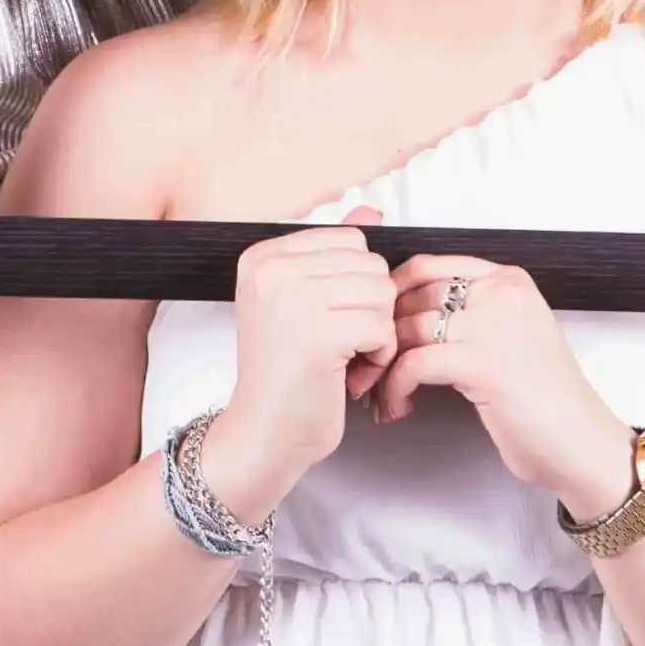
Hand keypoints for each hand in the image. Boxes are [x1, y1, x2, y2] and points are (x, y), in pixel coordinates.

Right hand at [198, 209, 394, 521]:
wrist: (262, 435)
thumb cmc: (285, 375)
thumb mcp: (304, 303)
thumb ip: (335, 255)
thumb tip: (373, 210)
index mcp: (262, 255)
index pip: (352, 240)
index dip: (355, 286)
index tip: (326, 321)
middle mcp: (271, 269)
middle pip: (371, 265)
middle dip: (370, 310)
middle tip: (338, 346)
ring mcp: (291, 298)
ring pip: (381, 293)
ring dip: (376, 333)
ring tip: (343, 359)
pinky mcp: (316, 333)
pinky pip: (382, 326)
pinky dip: (378, 356)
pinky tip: (349, 374)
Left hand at [372, 257, 632, 523]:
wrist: (581, 443)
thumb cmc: (546, 400)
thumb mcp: (512, 336)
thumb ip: (471, 315)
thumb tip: (404, 316)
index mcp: (509, 281)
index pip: (428, 266)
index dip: (390, 295)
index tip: (374, 325)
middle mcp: (502, 293)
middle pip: (412, 298)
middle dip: (379, 334)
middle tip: (366, 366)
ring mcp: (494, 325)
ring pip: (406, 330)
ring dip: (381, 366)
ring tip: (378, 393)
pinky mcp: (483, 363)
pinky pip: (413, 364)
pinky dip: (395, 387)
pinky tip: (398, 406)